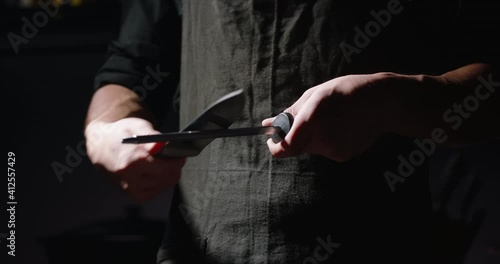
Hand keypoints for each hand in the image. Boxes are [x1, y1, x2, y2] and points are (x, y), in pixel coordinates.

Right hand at [85, 117, 185, 201]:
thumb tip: (163, 145)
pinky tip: (158, 173)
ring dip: (169, 175)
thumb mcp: (136, 127)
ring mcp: (131, 190)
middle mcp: (131, 179)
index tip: (181, 154)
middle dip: (175, 167)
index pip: (166, 168)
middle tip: (174, 158)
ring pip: (164, 186)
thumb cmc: (120, 135)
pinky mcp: (133, 195)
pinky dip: (161, 182)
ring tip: (165, 163)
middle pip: (167, 178)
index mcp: (132, 161)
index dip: (177, 161)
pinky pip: (156, 191)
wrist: (102, 148)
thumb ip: (151, 136)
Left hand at [263, 73, 404, 161]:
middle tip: (306, 120)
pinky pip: (325, 150)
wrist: (383, 102)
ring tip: (330, 118)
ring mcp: (335, 150)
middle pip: (296, 147)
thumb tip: (267, 124)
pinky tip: (341, 127)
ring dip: (312, 136)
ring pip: (311, 148)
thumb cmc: (345, 91)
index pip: (284, 148)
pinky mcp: (344, 156)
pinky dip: (326, 140)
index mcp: (313, 119)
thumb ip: (290, 113)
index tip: (274, 137)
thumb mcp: (315, 95)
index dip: (275, 145)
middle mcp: (323, 139)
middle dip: (294, 136)